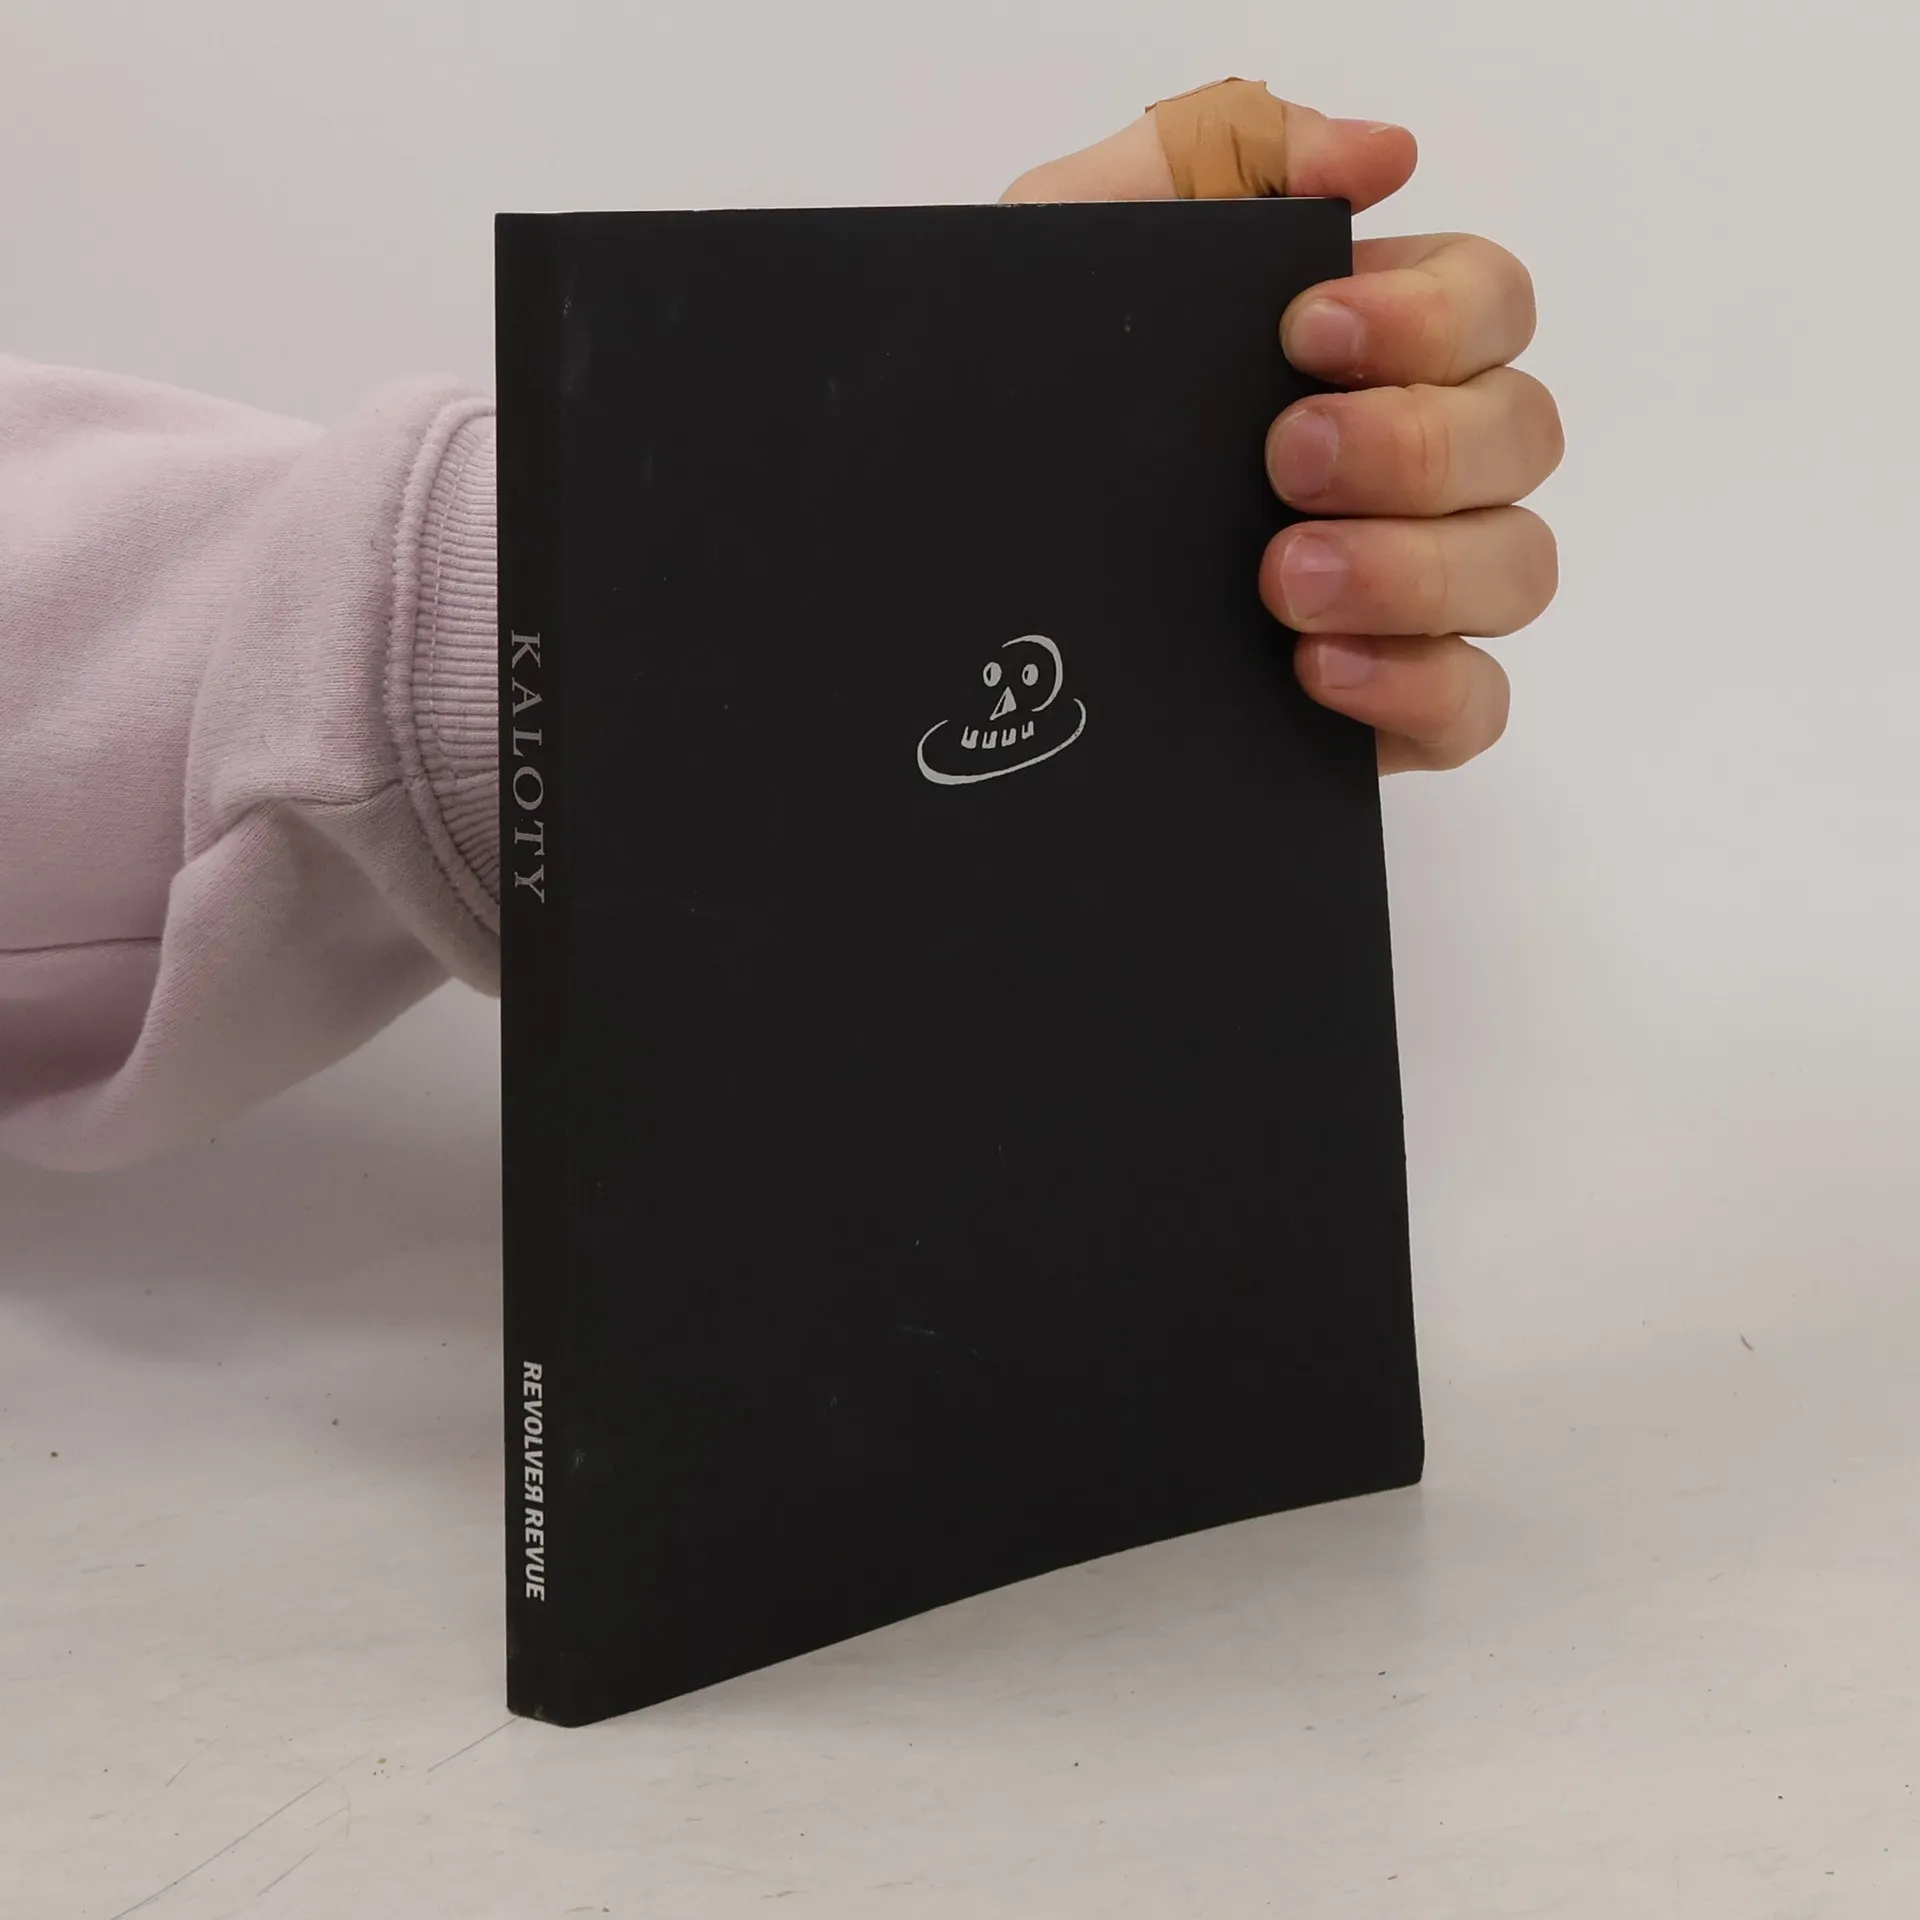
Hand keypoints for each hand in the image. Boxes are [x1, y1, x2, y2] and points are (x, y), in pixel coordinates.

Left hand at [1003, 93, 1561, 773]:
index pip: (1490, 304)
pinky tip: (1317, 670)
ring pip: (1516, 569)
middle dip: (1414, 445)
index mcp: (1365, 349)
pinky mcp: (1386, 706)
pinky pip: (1473, 706)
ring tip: (1283, 581)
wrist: (935, 579)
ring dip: (1413, 569)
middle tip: (1285, 462)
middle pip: (1521, 435)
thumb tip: (1384, 157)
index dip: (1434, 314)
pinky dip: (1418, 687)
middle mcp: (1411, 468)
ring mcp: (1410, 593)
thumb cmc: (1023, 405)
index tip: (1307, 333)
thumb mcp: (1077, 245)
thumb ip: (1217, 157)